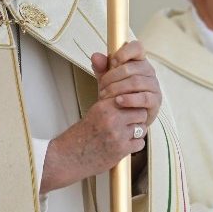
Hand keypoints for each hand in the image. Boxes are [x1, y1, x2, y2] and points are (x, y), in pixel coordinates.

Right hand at [39, 42, 156, 193]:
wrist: (71, 155)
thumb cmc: (85, 130)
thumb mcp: (95, 105)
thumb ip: (103, 81)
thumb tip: (99, 55)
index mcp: (104, 106)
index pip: (131, 96)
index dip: (131, 101)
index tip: (128, 106)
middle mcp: (111, 119)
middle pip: (139, 111)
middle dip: (135, 116)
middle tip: (126, 120)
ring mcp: (117, 136)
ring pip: (141, 127)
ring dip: (136, 130)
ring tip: (124, 132)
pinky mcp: (121, 151)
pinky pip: (139, 144)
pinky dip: (133, 144)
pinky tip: (122, 144)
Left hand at [93, 41, 161, 127]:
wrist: (124, 115)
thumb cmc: (117, 92)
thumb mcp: (107, 78)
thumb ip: (101, 67)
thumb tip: (96, 56)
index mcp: (138, 61)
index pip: (137, 47)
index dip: (124, 52)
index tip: (112, 62)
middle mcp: (149, 70)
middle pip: (131, 68)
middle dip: (112, 77)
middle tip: (101, 86)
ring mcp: (154, 86)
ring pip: (135, 82)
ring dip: (116, 88)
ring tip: (105, 96)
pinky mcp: (155, 101)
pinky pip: (143, 98)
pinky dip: (129, 99)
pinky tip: (117, 101)